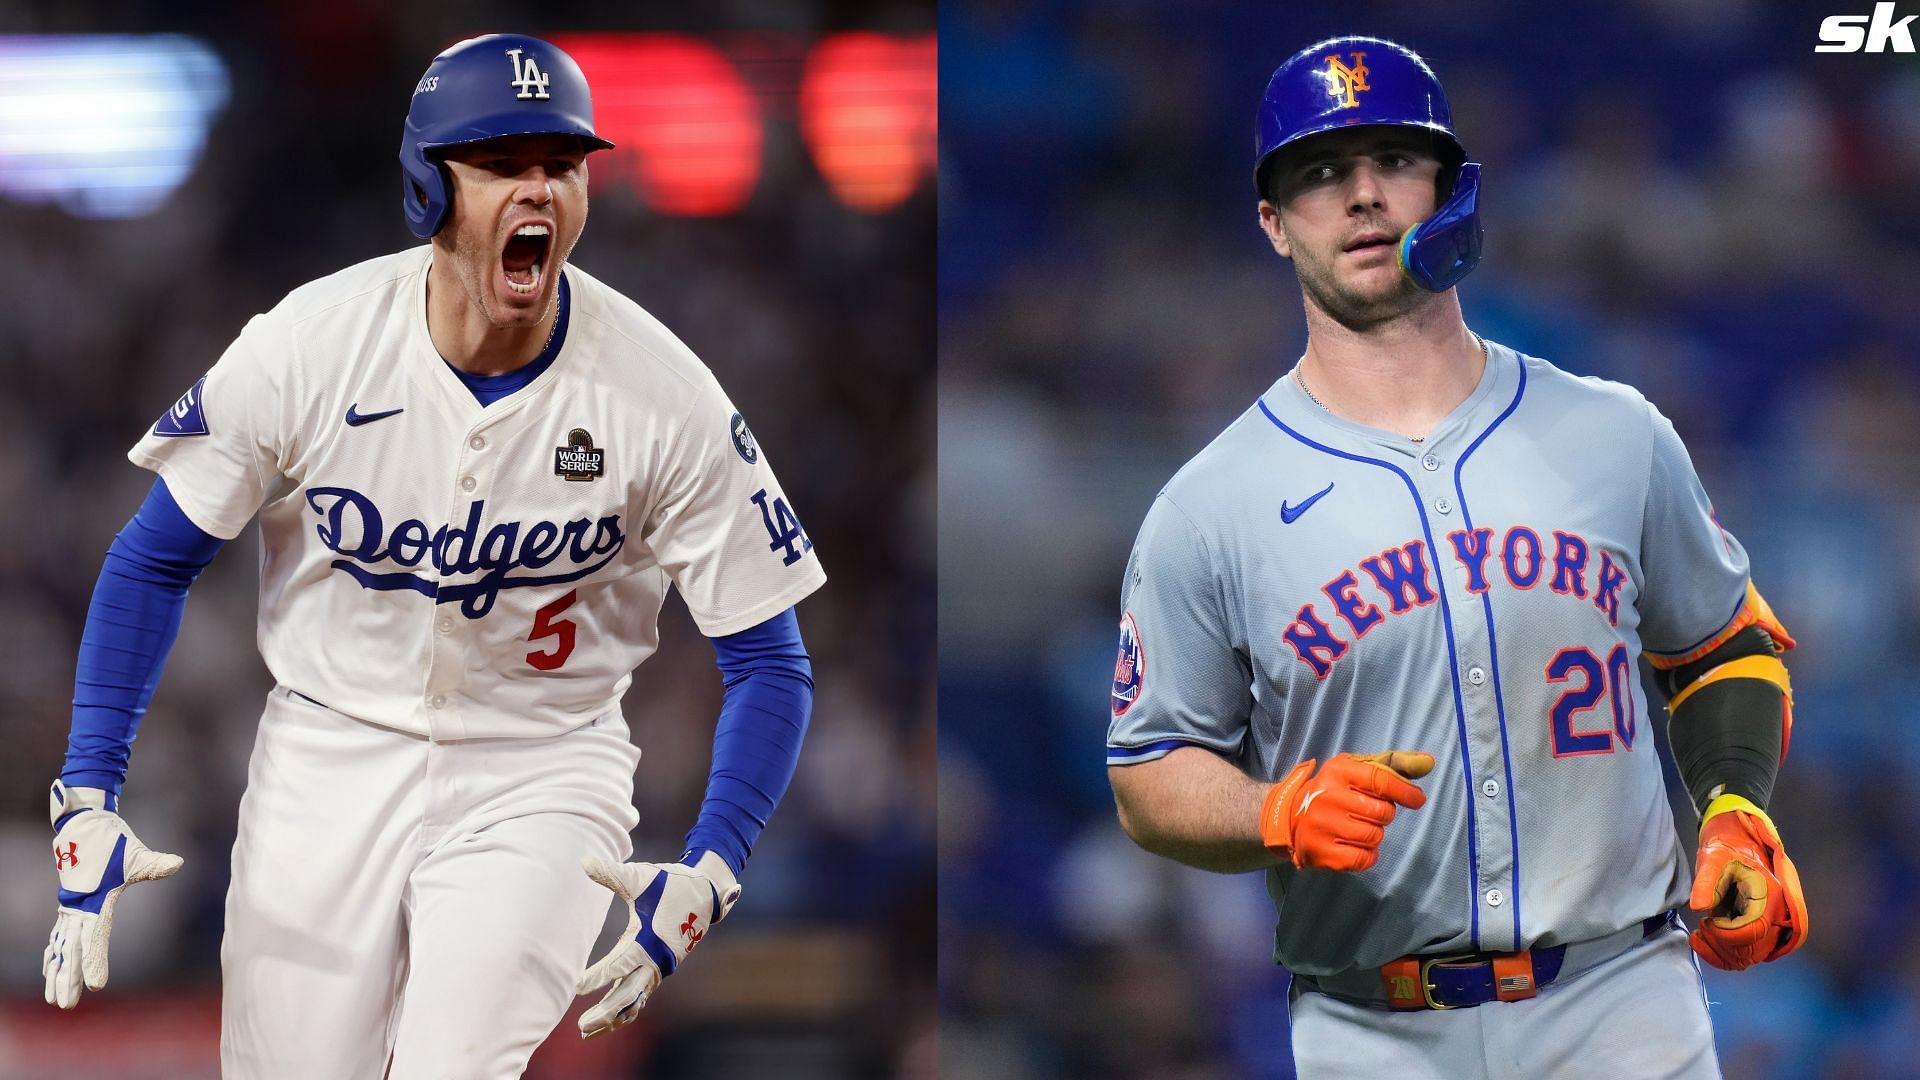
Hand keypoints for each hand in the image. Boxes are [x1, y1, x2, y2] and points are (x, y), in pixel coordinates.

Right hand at [42, 781, 183, 1007]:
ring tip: (55, 999)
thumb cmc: (113, 840)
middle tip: (67, 1006)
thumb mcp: (135, 854)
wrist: (84, 823)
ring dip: (58, 973)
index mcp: (96, 901)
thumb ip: (154, 864)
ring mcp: (70, 907)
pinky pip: (58, 936)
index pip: (95, 938)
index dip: (95, 962)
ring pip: (61, 947)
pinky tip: (51, 970)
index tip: (97, 985)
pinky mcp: (68, 904)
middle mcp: (79, 907)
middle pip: (72, 950)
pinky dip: (53, 955)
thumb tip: (178, 863)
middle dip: (69, 978)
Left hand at [574, 849, 740, 1038]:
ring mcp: (657, 968)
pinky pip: (639, 998)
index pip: (619, 963)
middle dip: (606, 1011)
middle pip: (629, 995)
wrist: (704, 891)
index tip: (576, 986)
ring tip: (586, 1032)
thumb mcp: (640, 876)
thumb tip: (583, 860)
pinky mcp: (656, 970)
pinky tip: (605, 1023)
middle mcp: (655, 959)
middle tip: (581, 1025)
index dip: (598, 976)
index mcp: (649, 939)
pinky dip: (624, 1012)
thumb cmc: (669, 882)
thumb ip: (611, 873)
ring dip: (612, 1018)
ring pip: (634, 1002)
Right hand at [1259, 751, 1433, 871]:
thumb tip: (1429, 762)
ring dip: (1373, 835)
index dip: (1405, 792)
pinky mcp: (1321, 853)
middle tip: (1366, 812)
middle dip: (1383, 815)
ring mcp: (1322, 826)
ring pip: (1375, 837)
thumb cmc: (1333, 791)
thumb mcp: (1356, 770)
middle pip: (1383, 813)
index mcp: (1338, 771)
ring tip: (1355, 828)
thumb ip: (1394, 764)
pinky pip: (1364, 859)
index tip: (1417, 800)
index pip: (1382, 780)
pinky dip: (1367, 855)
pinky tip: (1353, 845)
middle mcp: (1327, 797)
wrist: (1288, 817)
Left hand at [1688, 796, 1807, 970]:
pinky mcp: (1758, 932)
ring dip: (1721, 952)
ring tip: (1702, 932)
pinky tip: (1703, 941)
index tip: (1707, 921)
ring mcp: (1768, 926)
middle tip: (1702, 926)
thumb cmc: (1726, 851)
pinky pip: (1745, 955)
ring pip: (1748, 957)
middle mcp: (1775, 916)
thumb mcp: (1713, 858)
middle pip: (1752, 950)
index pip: (1753, 931)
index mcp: (1769, 896)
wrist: (1737, 847)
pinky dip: (1723, 955)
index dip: (1726, 933)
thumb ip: (1706, 881)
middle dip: (1721, 943)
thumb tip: (1698, 906)